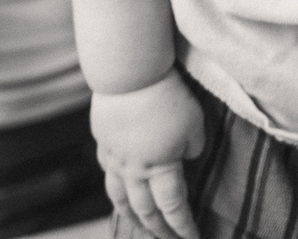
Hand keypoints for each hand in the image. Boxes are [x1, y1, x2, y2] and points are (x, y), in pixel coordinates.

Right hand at [92, 70, 206, 238]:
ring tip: (140, 228)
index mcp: (160, 168)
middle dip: (159, 229)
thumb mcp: (195, 126)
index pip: (173, 207)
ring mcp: (114, 157)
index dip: (183, 226)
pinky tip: (120, 191)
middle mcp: (133, 170)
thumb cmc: (168, 98)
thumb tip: (184, 158)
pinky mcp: (103, 141)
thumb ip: (192, 148)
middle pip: (145, 209)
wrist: (129, 75)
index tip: (193, 238)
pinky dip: (116, 190)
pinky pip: (108, 174)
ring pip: (120, 198)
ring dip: (132, 217)